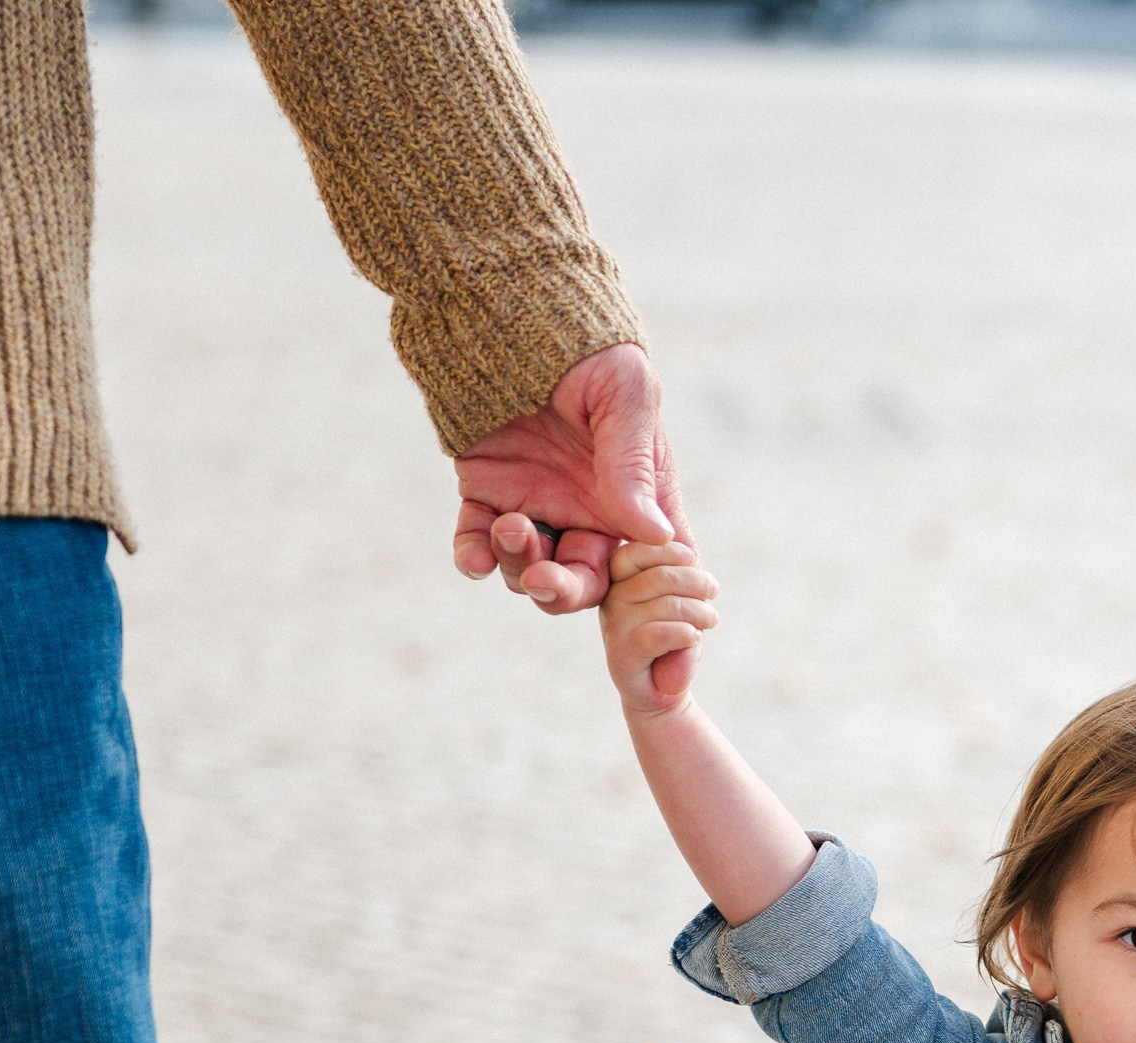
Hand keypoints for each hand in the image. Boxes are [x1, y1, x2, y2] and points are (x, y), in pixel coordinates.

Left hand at [453, 344, 690, 614]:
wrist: (513, 312)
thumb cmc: (589, 349)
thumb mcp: (625, 398)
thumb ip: (633, 466)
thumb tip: (654, 536)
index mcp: (638, 497)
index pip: (658, 566)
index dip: (662, 606)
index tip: (657, 638)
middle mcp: (589, 511)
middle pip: (587, 583)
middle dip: (569, 593)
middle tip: (550, 582)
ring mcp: (537, 505)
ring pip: (531, 570)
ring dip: (521, 566)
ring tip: (510, 526)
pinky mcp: (486, 492)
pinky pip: (477, 543)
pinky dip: (475, 558)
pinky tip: (474, 557)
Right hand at [601, 541, 718, 714]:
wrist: (663, 687)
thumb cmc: (673, 635)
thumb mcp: (677, 596)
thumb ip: (677, 570)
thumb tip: (685, 542)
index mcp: (618, 579)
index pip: (636, 551)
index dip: (668, 551)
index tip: (692, 559)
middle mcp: (611, 599)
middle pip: (661, 577)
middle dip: (697, 584)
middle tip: (712, 596)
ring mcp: (615, 626)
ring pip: (668, 605)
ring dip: (701, 613)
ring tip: (709, 620)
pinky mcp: (624, 652)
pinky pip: (664, 633)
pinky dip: (688, 634)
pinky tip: (693, 638)